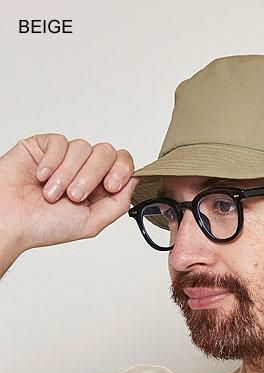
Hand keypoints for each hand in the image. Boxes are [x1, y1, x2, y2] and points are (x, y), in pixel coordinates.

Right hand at [0, 133, 140, 252]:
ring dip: (67, 174)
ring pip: (82, 147)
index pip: (123, 164)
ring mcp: (65, 157)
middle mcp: (84, 170)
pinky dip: (53, 161)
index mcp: (99, 188)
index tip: (110, 186)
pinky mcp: (44, 146)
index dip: (122, 170)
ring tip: (52, 193)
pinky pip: (60, 142)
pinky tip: (42, 177)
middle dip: (91, 175)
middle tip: (74, 195)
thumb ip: (118, 203)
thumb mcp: (92, 222)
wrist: (10, 220)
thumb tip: (136, 181)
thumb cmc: (45, 226)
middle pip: (106, 153)